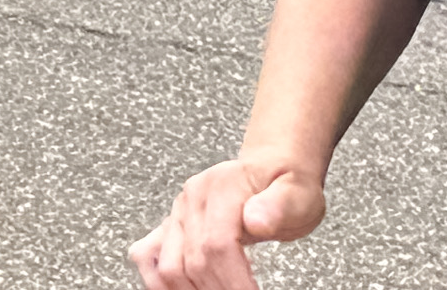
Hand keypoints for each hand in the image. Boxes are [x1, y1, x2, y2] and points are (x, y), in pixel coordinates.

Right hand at [132, 155, 324, 289]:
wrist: (269, 168)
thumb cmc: (286, 182)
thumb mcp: (298, 192)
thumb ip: (281, 204)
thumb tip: (255, 220)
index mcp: (221, 189)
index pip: (217, 245)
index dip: (234, 283)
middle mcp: (191, 200)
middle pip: (193, 262)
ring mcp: (178, 213)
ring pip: (167, 266)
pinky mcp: (171, 225)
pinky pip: (148, 256)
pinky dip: (160, 282)